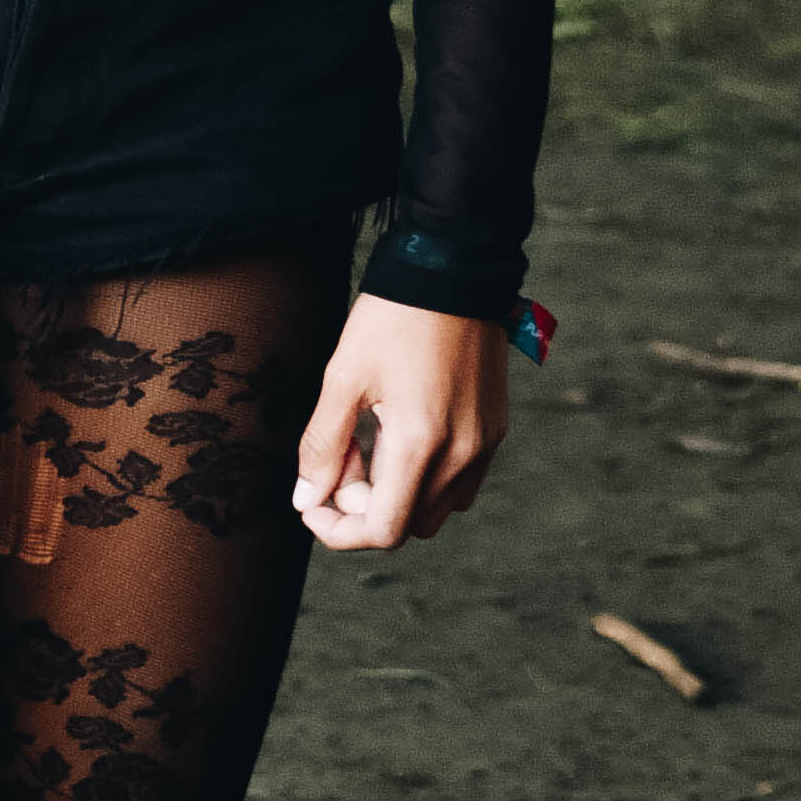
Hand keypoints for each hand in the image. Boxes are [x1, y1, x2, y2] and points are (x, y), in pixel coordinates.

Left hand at [293, 293, 507, 549]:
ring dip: (396, 493)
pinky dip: (425, 477)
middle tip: (341, 454)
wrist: (454, 269)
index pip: (383, 531)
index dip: (338, 530)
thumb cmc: (394, 317)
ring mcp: (484, 445)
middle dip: (363, 505)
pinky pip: (459, 483)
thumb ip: (322, 444)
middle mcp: (462, 455)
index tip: (311, 503)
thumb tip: (306, 498)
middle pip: (407, 525)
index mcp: (422, 445)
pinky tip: (401, 431)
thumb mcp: (344, 375)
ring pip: (435, 508)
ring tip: (370, 439)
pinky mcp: (494, 429)